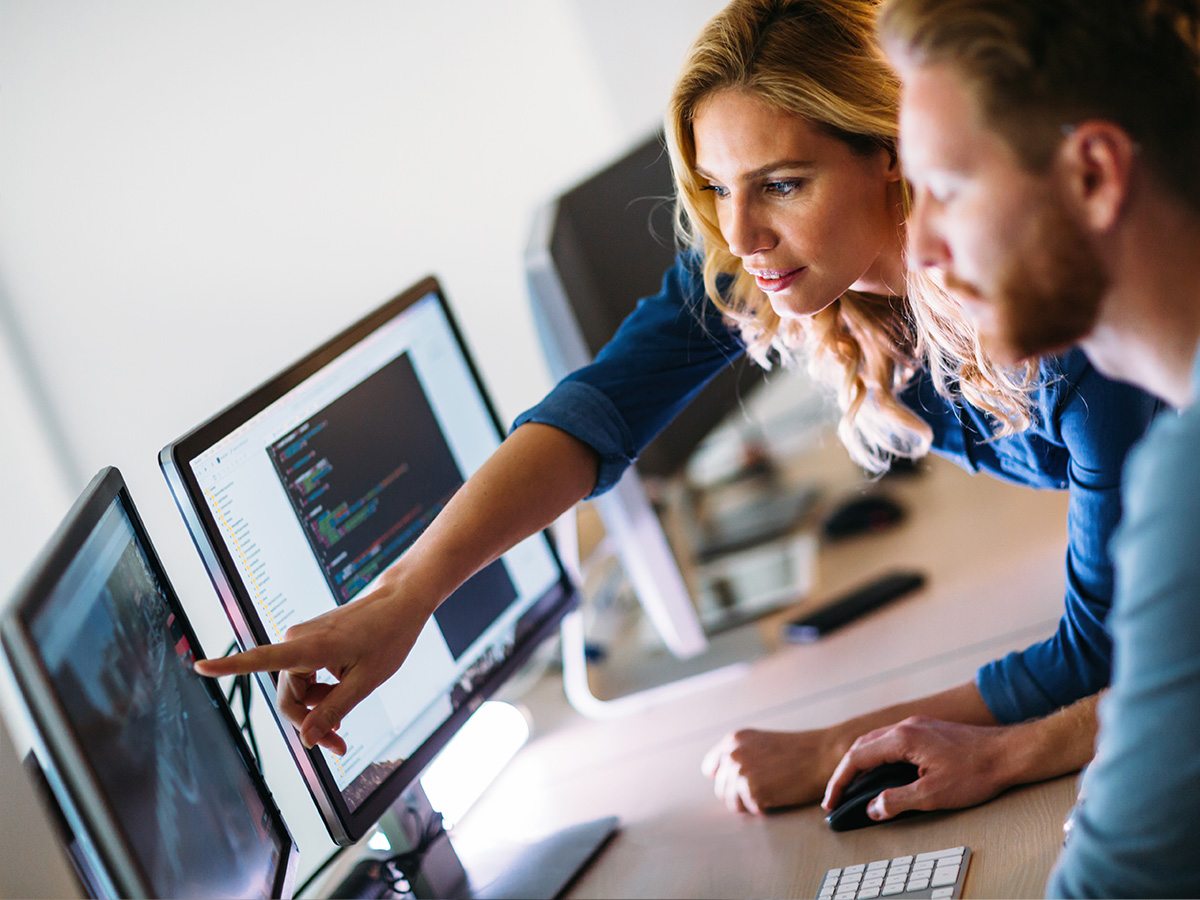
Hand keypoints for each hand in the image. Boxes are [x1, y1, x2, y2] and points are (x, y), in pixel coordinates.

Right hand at [194, 578, 429, 754]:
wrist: (400, 602)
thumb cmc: (388, 637)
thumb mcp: (367, 681)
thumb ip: (334, 710)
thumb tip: (306, 740)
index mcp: (310, 646)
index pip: (260, 658)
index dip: (229, 666)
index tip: (198, 665)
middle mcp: (298, 639)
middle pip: (288, 696)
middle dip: (308, 723)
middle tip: (339, 746)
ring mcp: (302, 639)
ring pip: (297, 689)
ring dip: (317, 709)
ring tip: (346, 721)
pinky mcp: (310, 640)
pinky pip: (305, 676)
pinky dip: (321, 692)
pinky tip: (342, 694)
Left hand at [701, 728, 841, 813]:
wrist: (823, 755)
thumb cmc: (797, 752)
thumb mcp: (760, 744)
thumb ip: (740, 755)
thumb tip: (716, 775)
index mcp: (733, 740)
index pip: (711, 768)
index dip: (725, 779)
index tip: (741, 783)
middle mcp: (732, 754)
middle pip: (721, 788)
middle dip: (739, 794)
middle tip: (764, 790)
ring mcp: (741, 772)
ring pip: (732, 803)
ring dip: (750, 803)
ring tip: (771, 793)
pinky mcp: (752, 790)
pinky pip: (750, 810)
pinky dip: (764, 809)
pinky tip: (778, 796)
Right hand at [822, 716, 1015, 821]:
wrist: (1009, 753)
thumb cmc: (975, 772)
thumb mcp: (933, 794)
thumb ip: (898, 801)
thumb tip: (873, 808)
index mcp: (902, 739)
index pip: (857, 757)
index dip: (840, 781)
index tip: (831, 801)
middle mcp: (905, 726)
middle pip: (862, 746)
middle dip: (846, 771)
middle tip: (837, 796)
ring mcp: (917, 726)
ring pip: (877, 741)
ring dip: (861, 762)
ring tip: (854, 785)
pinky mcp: (928, 730)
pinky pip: (892, 740)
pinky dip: (878, 757)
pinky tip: (883, 771)